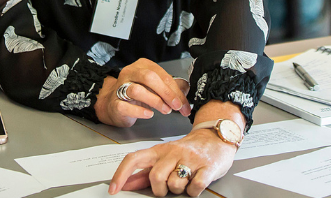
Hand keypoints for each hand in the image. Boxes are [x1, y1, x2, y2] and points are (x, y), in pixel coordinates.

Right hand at [94, 58, 190, 127]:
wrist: (114, 105)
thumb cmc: (137, 96)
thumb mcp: (155, 88)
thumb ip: (171, 88)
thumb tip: (187, 91)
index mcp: (142, 66)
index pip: (162, 75)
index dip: (175, 90)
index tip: (183, 104)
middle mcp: (130, 73)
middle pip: (149, 77)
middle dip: (166, 92)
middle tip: (176, 106)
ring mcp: (120, 88)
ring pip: (137, 90)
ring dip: (155, 101)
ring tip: (165, 110)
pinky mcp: (115, 103)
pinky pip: (126, 106)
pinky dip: (139, 111)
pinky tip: (149, 114)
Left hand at [109, 101, 242, 196]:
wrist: (216, 138)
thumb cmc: (188, 151)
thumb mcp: (164, 158)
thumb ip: (145, 172)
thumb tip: (125, 184)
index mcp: (159, 150)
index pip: (134, 159)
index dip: (121, 175)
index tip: (114, 189)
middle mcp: (172, 152)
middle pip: (155, 176)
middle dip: (160, 189)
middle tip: (168, 188)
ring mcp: (190, 159)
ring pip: (175, 183)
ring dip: (179, 189)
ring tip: (185, 181)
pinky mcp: (207, 167)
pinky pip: (195, 187)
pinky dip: (193, 191)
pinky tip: (195, 184)